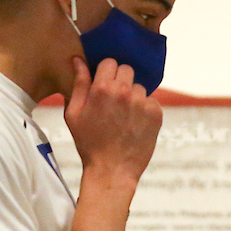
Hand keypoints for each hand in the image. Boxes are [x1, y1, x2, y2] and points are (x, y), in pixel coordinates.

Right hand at [65, 57, 162, 183]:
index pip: (109, 62)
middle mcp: (123, 92)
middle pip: (127, 70)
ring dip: (133, 97)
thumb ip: (78, 84)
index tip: (103, 84)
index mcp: (101, 89)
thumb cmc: (89, 143)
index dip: (106, 72)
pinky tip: (135, 124)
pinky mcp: (156, 114)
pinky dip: (145, 109)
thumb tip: (79, 60)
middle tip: (114, 100)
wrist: (112, 170)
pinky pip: (151, 101)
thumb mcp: (74, 114)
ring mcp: (142, 102)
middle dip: (120, 81)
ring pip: (139, 87)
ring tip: (124, 117)